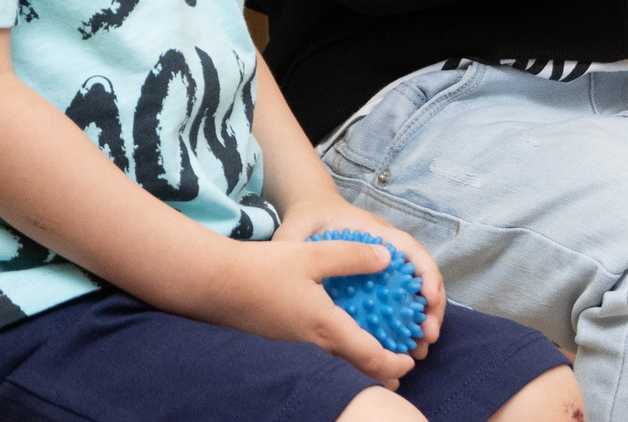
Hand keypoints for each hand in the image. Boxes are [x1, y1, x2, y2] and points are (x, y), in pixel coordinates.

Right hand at [193, 227, 415, 384]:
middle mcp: (313, 343)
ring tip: (373, 354)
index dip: (393, 363)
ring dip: (358, 360)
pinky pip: (319, 350)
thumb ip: (351, 256)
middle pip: (354, 367)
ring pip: (336, 360)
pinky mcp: (282, 336)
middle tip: (399, 370)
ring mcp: (295, 343)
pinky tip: (336, 331)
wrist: (216, 284)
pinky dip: (338, 349)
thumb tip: (388, 258)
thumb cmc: (263, 270)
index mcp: (326, 327)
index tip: (411, 362)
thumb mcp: (311, 255)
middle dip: (379, 371)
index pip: (369, 357)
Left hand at [274, 194, 445, 361]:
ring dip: (422, 322)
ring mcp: (386, 268)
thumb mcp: (297, 228)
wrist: (312, 214)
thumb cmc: (309, 219)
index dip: (426, 273)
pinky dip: (403, 326)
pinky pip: (398, 305)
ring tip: (420, 351)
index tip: (429, 298)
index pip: (411, 250)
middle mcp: (388, 250)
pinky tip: (398, 348)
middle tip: (427, 338)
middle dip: (432, 308)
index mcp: (375, 233)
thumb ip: (293, 241)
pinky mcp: (378, 284)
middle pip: (422, 277)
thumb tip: (297, 262)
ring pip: (414, 295)